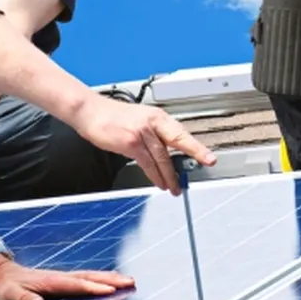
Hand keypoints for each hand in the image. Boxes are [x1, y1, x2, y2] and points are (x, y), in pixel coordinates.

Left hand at [0, 255, 136, 299]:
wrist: (1, 272)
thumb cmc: (6, 286)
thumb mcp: (9, 294)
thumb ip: (23, 299)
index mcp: (50, 282)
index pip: (76, 285)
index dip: (93, 287)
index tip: (110, 290)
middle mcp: (60, 277)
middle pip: (90, 277)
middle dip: (110, 280)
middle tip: (130, 282)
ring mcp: (62, 277)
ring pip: (90, 275)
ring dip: (110, 277)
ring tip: (129, 280)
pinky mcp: (63, 280)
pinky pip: (86, 278)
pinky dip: (101, 278)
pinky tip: (111, 281)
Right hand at [72, 99, 215, 192]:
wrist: (91, 112)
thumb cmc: (112, 117)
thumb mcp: (139, 119)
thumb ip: (153, 133)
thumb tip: (166, 152)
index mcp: (157, 116)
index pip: (181, 132)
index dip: (197, 146)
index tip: (209, 156)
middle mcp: (152, 123)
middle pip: (178, 141)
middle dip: (195, 154)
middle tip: (207, 163)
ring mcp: (142, 133)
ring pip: (162, 158)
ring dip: (170, 176)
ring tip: (175, 187)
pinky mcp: (131, 143)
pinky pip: (147, 164)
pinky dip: (155, 175)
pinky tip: (159, 182)